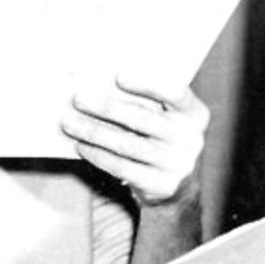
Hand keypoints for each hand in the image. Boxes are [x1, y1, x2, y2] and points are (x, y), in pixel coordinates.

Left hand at [62, 77, 208, 205]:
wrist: (175, 187)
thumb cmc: (159, 139)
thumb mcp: (164, 118)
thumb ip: (145, 102)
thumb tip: (98, 84)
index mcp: (195, 114)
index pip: (175, 93)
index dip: (148, 84)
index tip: (118, 77)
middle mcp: (190, 139)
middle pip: (143, 118)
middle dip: (107, 107)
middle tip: (79, 98)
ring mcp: (178, 165)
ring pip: (127, 144)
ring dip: (94, 132)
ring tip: (70, 122)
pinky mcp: (162, 185)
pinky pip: (123, 167)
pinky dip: (98, 155)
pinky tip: (81, 145)